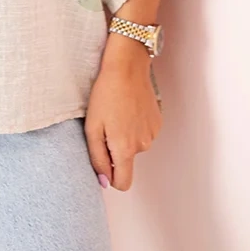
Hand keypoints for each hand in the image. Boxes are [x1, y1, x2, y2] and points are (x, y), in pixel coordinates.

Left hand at [84, 42, 162, 191]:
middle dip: (116, 150)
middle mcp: (143, 145)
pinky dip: (135, 126)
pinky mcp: (157, 122)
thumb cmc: (106, 93)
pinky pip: (143, 133)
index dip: (111, 177)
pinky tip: (129, 108)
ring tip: (117, 113)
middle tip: (106, 125)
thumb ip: (97, 159)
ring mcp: (152, 133)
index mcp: (125, 149)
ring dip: (126, 136)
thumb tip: (104, 182)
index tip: (103, 159)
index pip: (123, 183)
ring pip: (135, 146)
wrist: (127, 67)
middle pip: (127, 161)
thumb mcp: (92, 127)